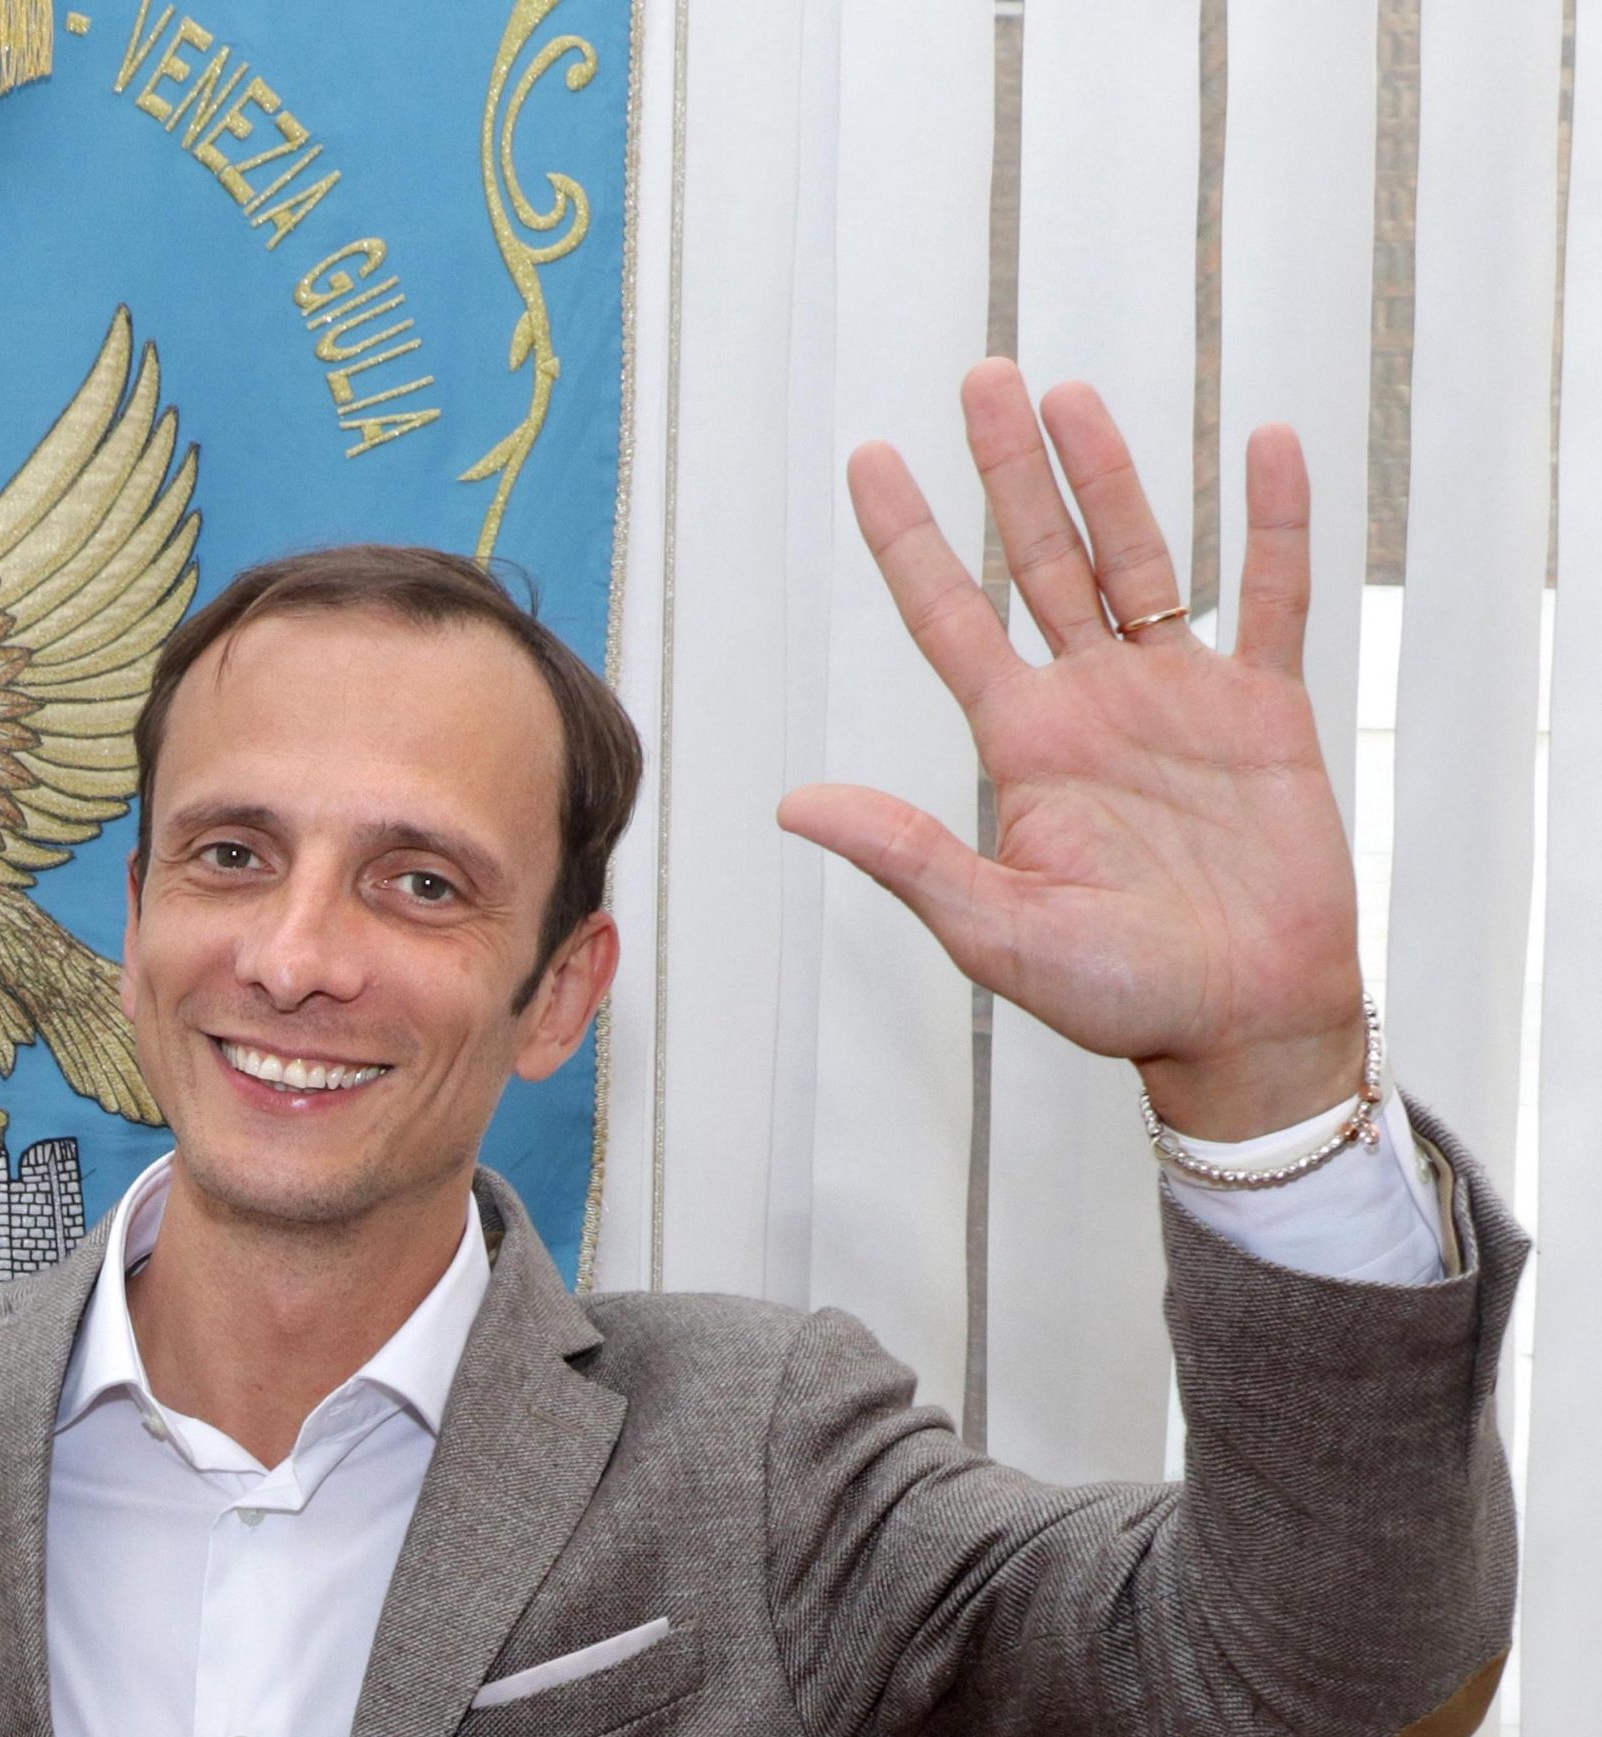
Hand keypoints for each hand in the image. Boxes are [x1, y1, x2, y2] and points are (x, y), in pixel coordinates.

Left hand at [777, 359, 1366, 1140]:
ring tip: (1074, 396)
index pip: (950, 614)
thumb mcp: (992, 928)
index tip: (870, 460)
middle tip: (982, 378)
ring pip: (1139, 558)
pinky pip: (1270, 601)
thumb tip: (795, 806)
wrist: (1243, 1025)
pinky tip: (1266, 450)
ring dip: (1111, 477)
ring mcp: (1177, 697)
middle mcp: (1089, 701)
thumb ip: (907, 855)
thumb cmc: (1117, 995)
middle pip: (1040, 558)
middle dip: (1008, 471)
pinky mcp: (1265, 712)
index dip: (910, 536)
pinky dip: (1273, 529)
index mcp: (1020, 742)